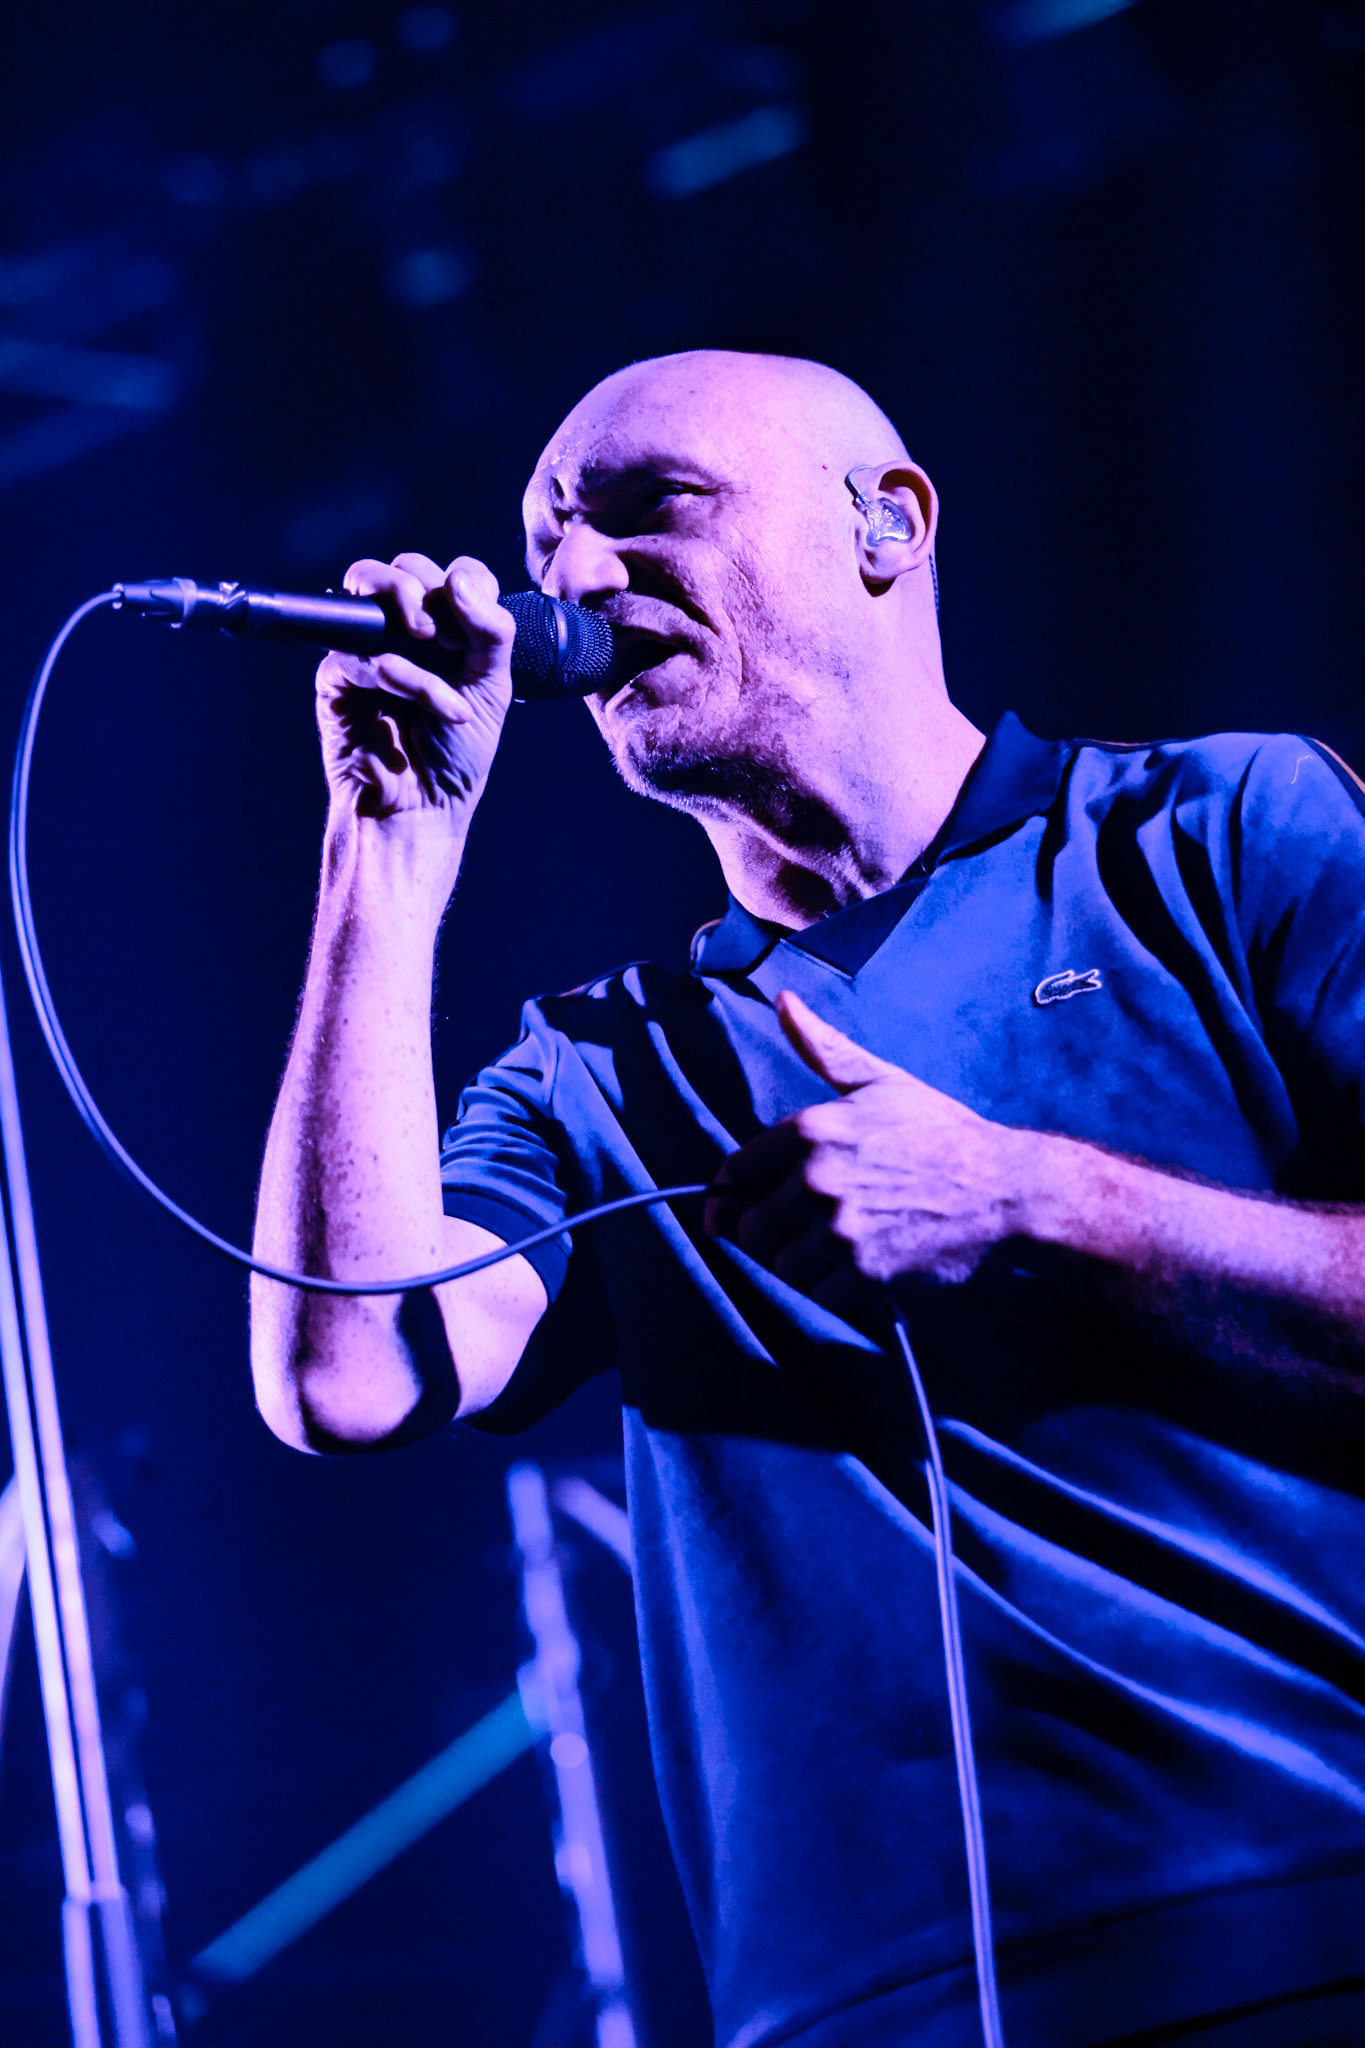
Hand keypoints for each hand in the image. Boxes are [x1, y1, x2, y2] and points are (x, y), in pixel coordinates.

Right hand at [317, 552, 514, 822]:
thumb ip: (489, 630)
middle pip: (403, 568)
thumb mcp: (491, 687)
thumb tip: (459, 578)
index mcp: (446, 632)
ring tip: (437, 649)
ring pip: (366, 585)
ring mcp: (366, 650)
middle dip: (424, 586)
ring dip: (407, 606)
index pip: (453, 575)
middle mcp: (404, 634)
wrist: (423, 809)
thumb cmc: (457, 755)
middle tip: (446, 634)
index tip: (477, 626)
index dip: (466, 582)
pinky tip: (438, 708)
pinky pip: (364, 653)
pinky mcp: (337, 677)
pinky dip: (407, 678)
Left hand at [704, 990, 1042, 1288]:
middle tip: (804, 1232)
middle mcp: (817, 1179)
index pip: (734, 1173)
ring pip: (780, 1267)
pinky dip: (836, 1291)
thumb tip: (783, 1002)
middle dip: (769, 1236)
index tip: (747, 1205)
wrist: (1007, 1191)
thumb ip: (823, 1049)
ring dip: (803, 1266)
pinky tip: (864, 1267)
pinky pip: (819, 1295)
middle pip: (749, 1229)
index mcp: (811, 1130)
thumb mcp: (881, 1082)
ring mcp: (841, 1229)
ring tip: (838, 1249)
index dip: (736, 1194)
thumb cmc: (943, 1134)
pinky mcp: (865, 1273)